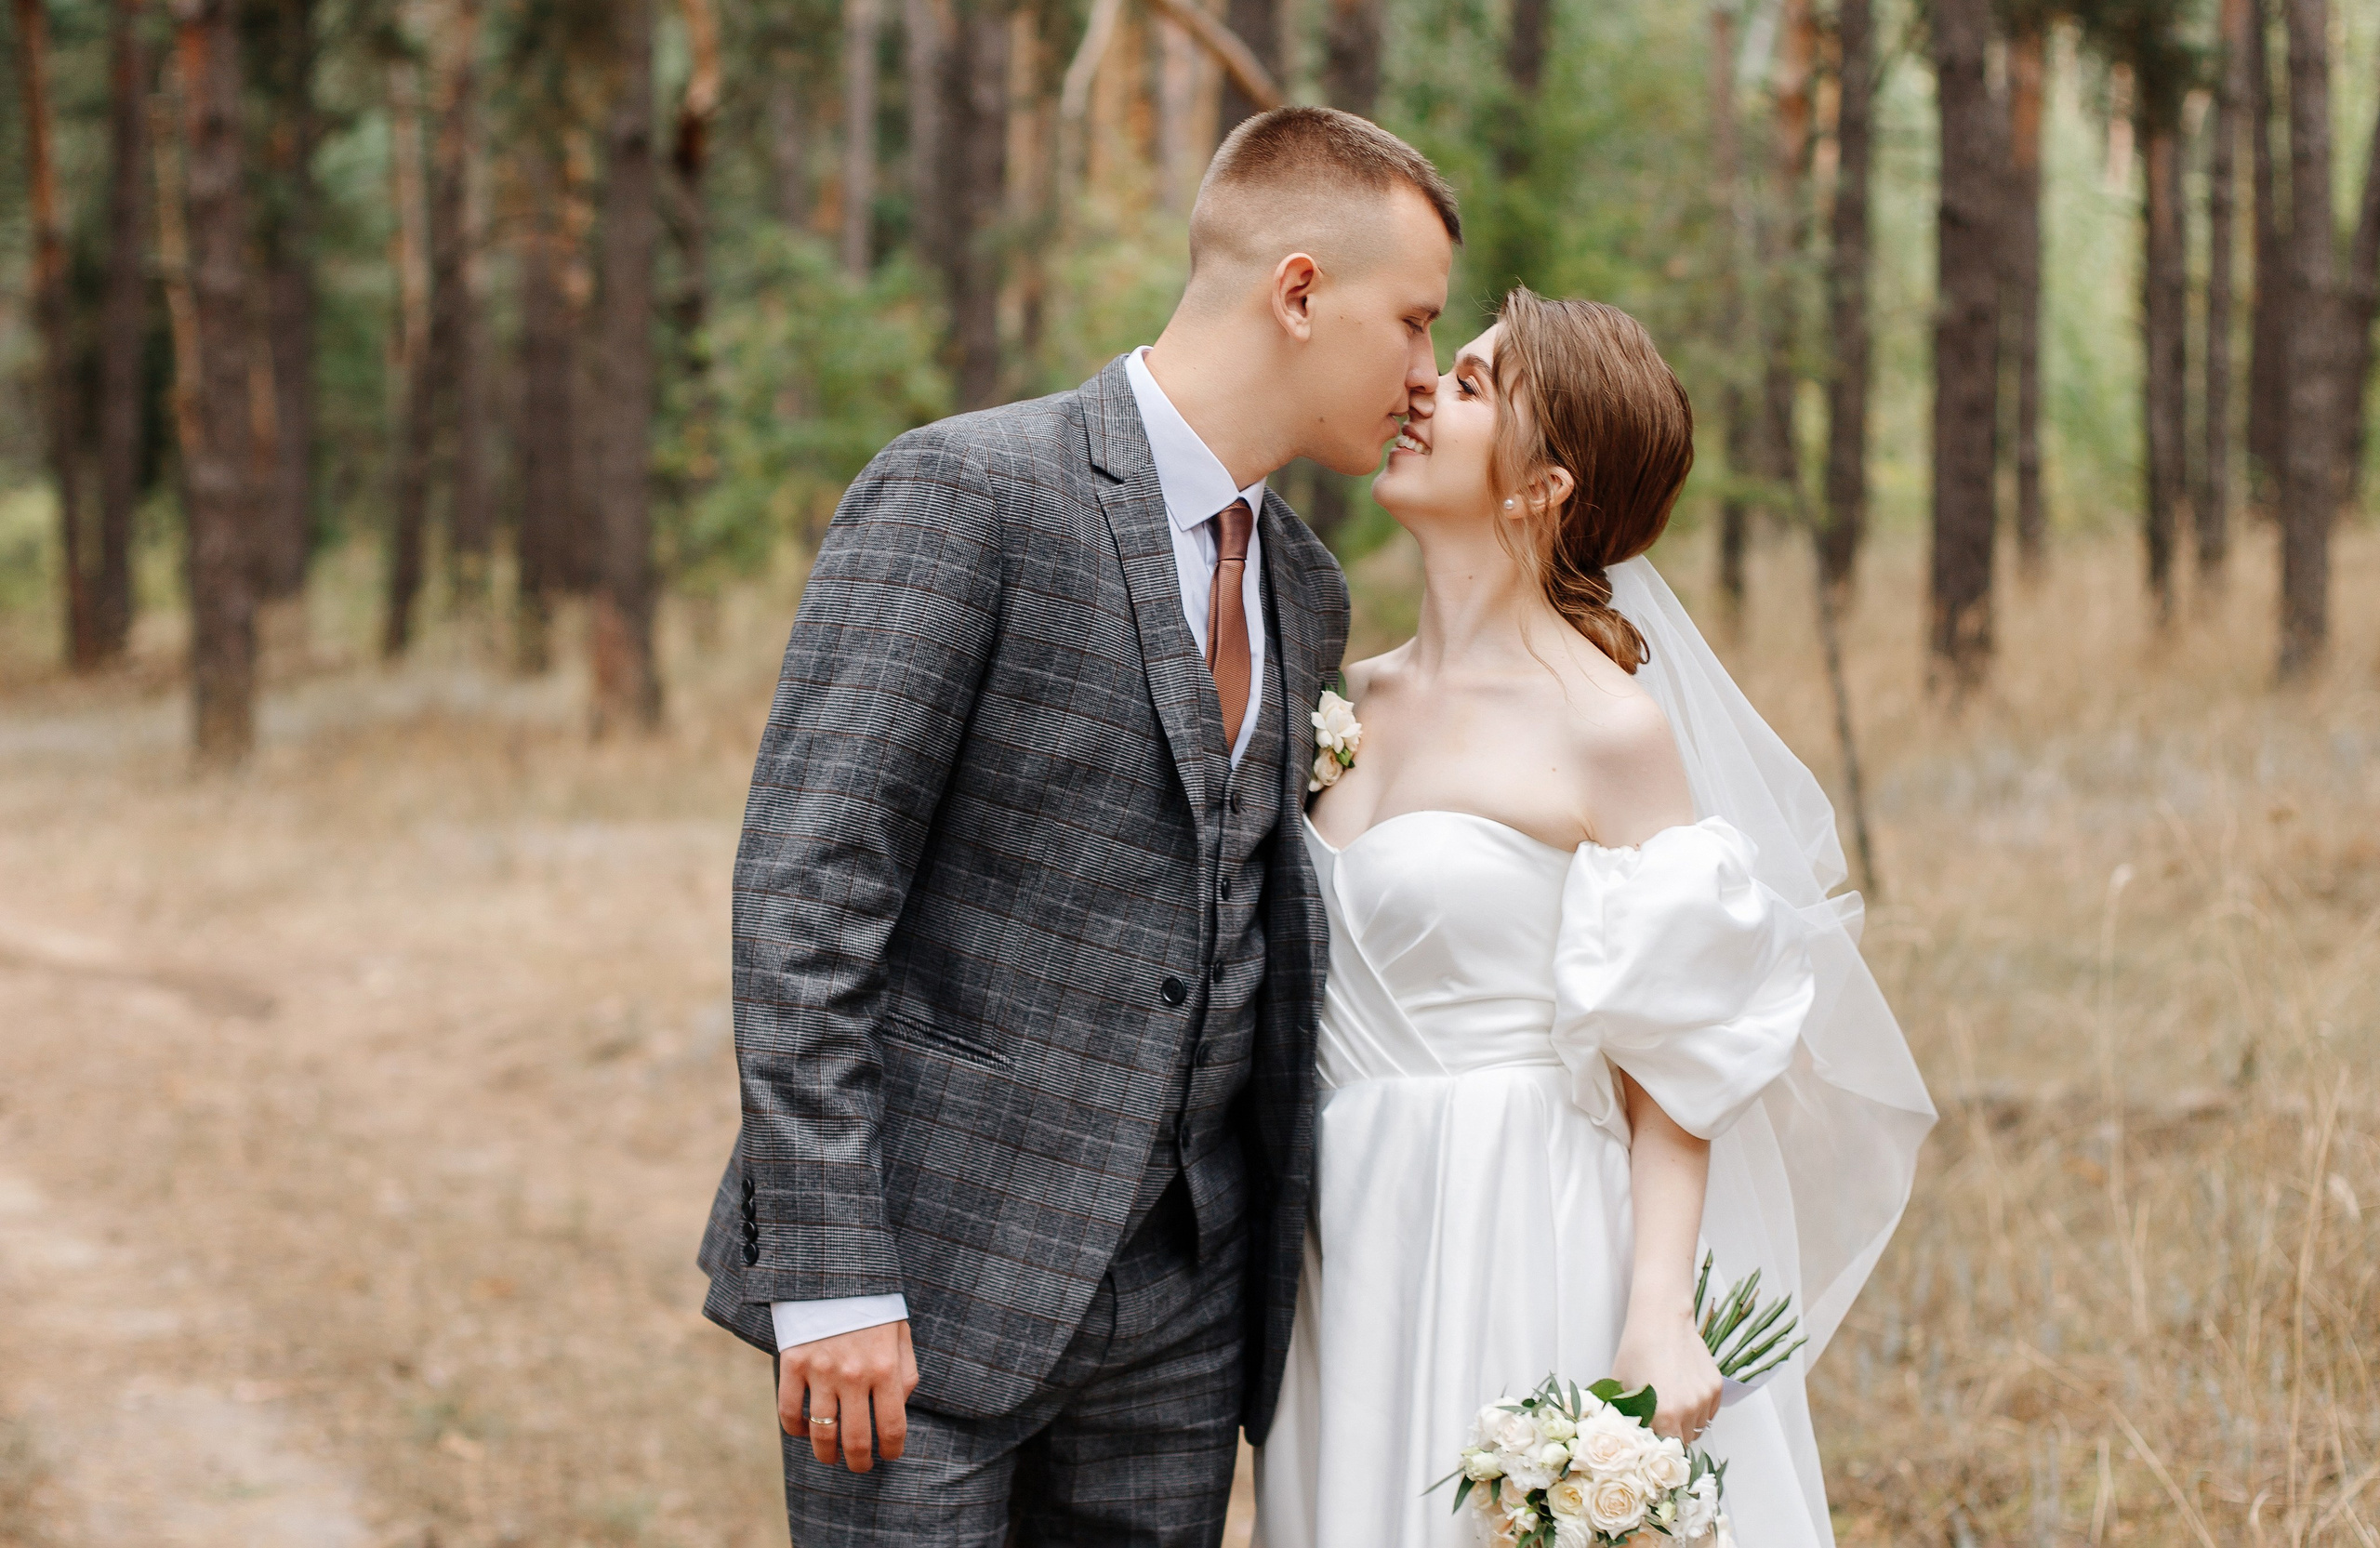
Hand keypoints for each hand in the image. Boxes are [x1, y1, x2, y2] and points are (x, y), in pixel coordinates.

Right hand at [779, 1320, 918, 1472]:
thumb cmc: (873, 1305)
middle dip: (859, 1462)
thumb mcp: (900, 1335)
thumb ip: (904, 1374)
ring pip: (821, 1433)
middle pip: (856, 1439)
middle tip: (860, 1466)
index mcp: (886, 1367)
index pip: (892, 1427)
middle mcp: (854, 1374)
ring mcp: (821, 1371)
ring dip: (827, 1454)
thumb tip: (897, 1410)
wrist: (834, 1270)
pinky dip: (796, 1429)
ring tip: (832, 1458)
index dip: (893, 1450)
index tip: (890, 1456)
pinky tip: (804, 1430)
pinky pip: (789, 1411)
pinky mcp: (793, 1363)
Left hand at [1611, 1308, 1721, 1445]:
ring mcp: (1705, 1399)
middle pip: (1683, 1442)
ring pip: (1698, 1428)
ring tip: (1671, 1402)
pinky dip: (1699, 1410)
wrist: (1661, 1322)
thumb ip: (1626, 1418)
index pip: (1665, 1451)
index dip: (1657, 1449)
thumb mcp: (1621, 1387)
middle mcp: (1688, 1411)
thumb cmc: (1636, 1352)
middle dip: (1671, 1436)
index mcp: (1663, 1415)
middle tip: (1659, 1421)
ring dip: (1686, 1424)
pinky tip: (1684, 1393)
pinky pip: (1709, 1412)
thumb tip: (1625, 1439)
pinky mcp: (1716, 1387)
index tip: (1652, 1444)